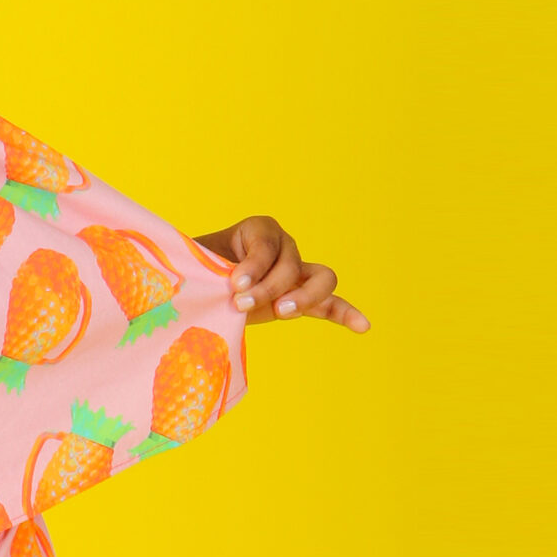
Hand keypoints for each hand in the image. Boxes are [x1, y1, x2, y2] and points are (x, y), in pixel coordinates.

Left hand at [200, 215, 369, 331]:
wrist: (198, 292)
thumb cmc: (194, 273)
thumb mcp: (195, 264)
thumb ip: (201, 264)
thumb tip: (197, 273)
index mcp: (258, 230)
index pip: (267, 244)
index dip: (254, 265)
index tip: (235, 284)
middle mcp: (283, 247)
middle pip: (293, 263)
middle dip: (271, 285)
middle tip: (242, 304)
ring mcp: (296, 273)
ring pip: (320, 279)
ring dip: (304, 297)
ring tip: (282, 313)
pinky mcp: (299, 298)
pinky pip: (330, 304)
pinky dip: (346, 314)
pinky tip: (363, 326)